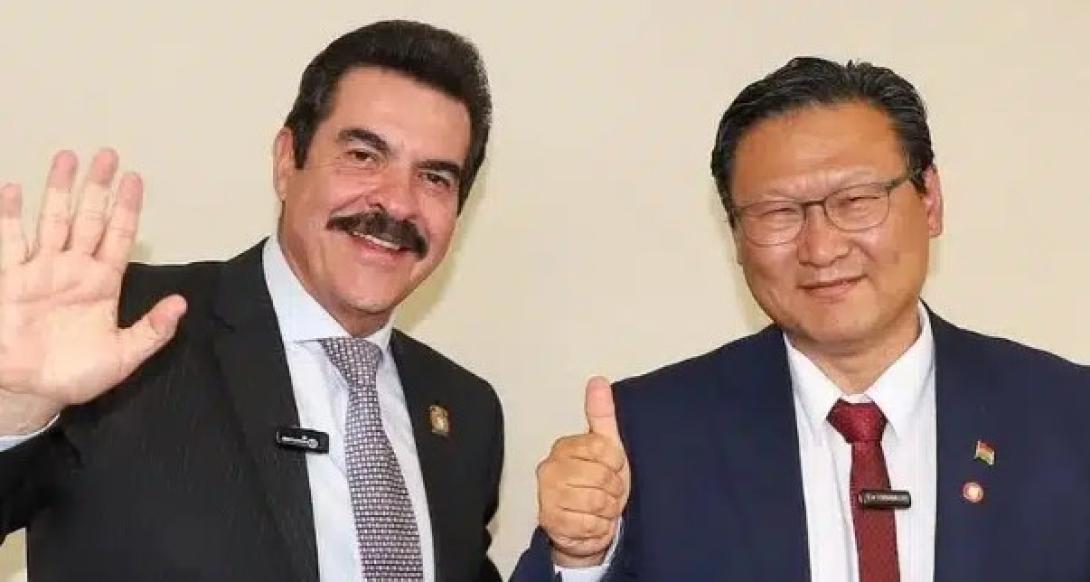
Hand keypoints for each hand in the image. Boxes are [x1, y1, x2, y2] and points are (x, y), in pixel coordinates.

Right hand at [0, 149, 185, 434]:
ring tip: (67, 157)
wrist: (31, 392)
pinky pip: (10, 244)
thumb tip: (182, 303)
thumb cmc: (77, 374)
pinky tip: (13, 190)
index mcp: (103, 283)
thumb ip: (153, 330)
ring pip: (53, 221)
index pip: (119, 236)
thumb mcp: (124, 355)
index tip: (135, 178)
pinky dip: (10, 217)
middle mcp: (74, 269)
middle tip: (107, 154)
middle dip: (97, 187)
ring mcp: (42, 272)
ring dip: (59, 190)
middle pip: (88, 218)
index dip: (127, 208)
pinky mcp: (12, 281)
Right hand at [537, 376, 629, 566]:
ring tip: (600, 508)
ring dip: (607, 510)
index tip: (613, 468)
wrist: (587, 528)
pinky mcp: (550, 522)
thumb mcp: (607, 448)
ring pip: (596, 501)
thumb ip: (602, 414)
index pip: (604, 448)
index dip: (616, 463)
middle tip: (607, 492)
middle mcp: (550, 468)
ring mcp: (547, 496)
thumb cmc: (598, 485)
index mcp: (564, 447)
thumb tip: (598, 381)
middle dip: (613, 489)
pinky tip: (592, 522)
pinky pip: (589, 524)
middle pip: (601, 476)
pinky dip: (598, 528)